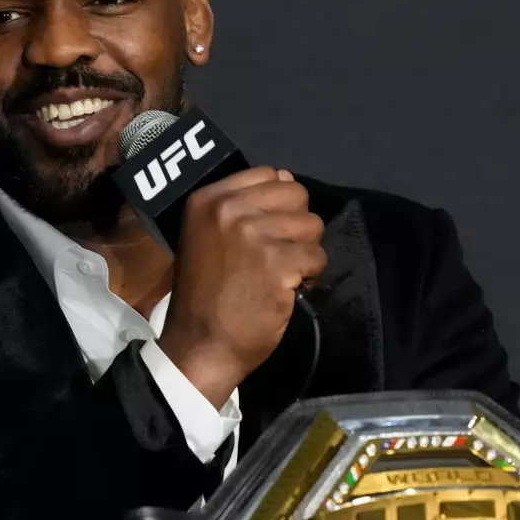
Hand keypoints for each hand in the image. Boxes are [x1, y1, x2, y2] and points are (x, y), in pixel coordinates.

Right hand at [158, 167, 325, 406]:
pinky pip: (318, 257)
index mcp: (208, 199)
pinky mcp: (277, 264)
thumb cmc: (205, 294)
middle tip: (277, 254)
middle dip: (296, 226)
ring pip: (312, 225)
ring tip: (280, 273)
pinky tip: (285, 290)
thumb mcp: (208, 236)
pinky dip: (309, 277)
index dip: (278, 204)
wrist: (201, 345)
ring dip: (305, 252)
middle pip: (296, 195)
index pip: (268, 174)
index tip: (265, 232)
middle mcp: (229, 211)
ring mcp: (253, 236)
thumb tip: (287, 178)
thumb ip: (243, 205)